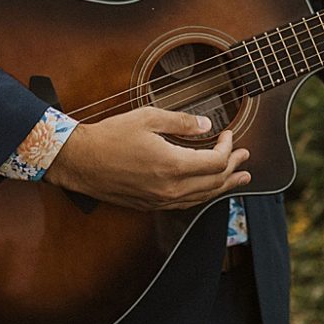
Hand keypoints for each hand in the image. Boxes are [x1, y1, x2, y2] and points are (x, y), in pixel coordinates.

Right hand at [42, 107, 250, 210]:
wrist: (78, 161)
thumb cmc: (110, 136)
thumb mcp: (148, 118)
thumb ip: (182, 122)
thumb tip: (207, 125)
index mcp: (172, 165)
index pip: (215, 162)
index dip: (227, 147)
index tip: (228, 134)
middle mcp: (169, 188)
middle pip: (214, 182)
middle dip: (233, 168)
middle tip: (245, 158)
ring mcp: (159, 200)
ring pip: (202, 197)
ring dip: (223, 187)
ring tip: (239, 180)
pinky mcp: (149, 204)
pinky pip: (185, 204)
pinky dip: (202, 195)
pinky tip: (207, 190)